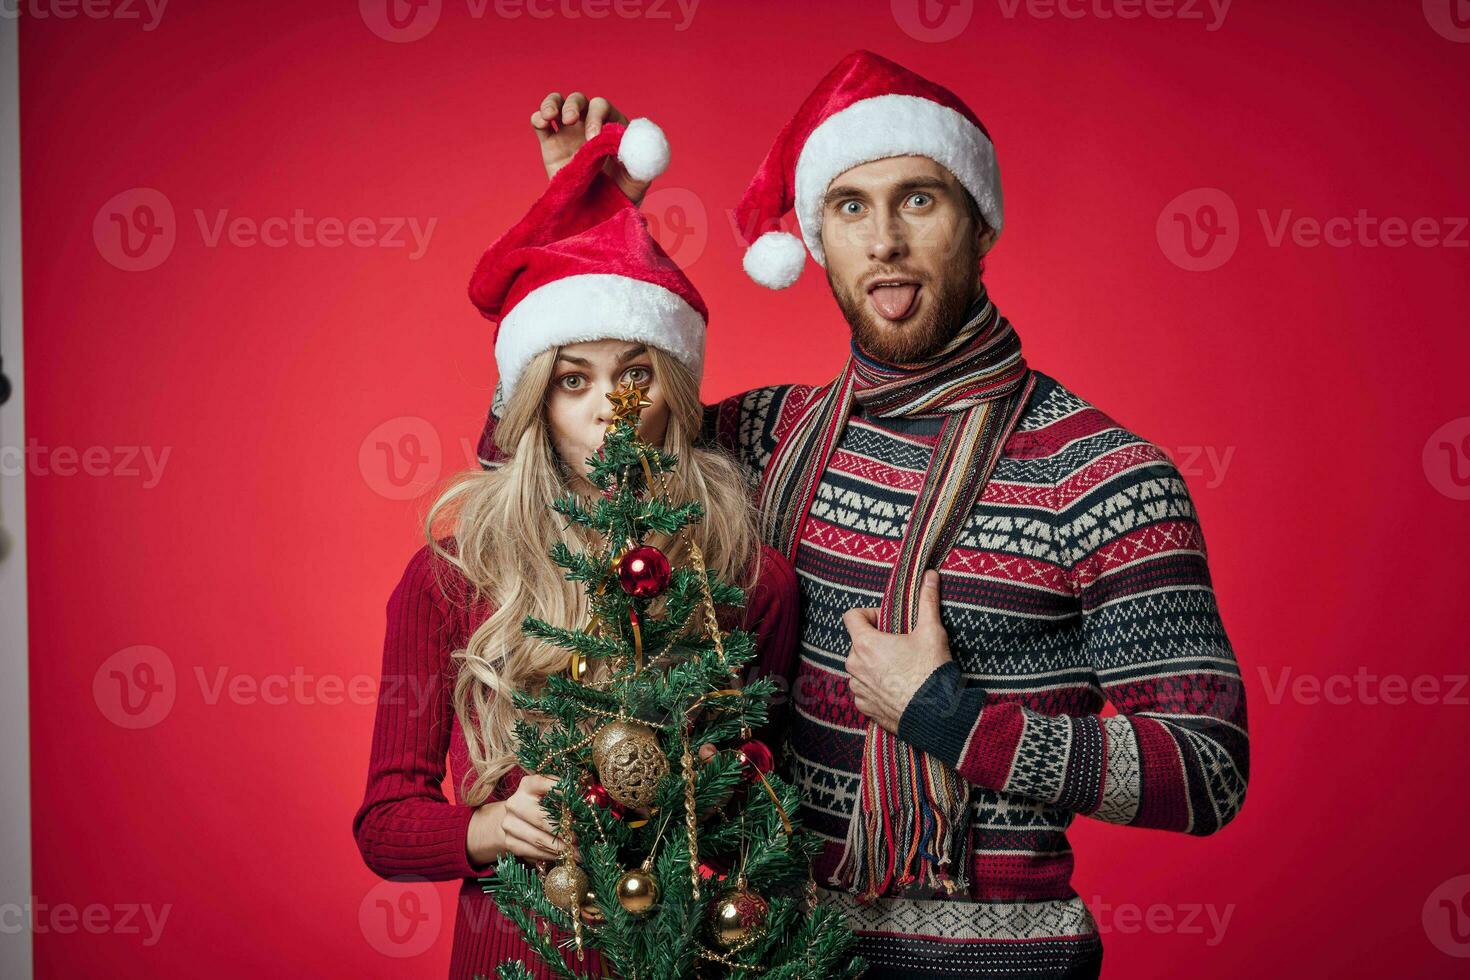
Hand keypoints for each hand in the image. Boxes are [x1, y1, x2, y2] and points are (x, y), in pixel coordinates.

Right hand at [469, 773, 579, 866]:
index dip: (562, 790)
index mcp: (528, 785)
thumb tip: (589, 800)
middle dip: (564, 830)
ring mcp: (510, 823)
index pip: (545, 784)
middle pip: (542, 818)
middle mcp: (515, 803)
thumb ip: (564, 795)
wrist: (512, 818)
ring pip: (539, 839)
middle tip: (581, 839)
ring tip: (577, 853)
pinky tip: (564, 857)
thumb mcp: (549, 794)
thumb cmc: (539, 804)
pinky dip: (550, 856)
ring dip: (561, 848)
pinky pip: (533, 852)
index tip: (580, 797)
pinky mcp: (509, 841)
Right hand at [531, 91, 651, 204]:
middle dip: (574, 106)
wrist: (596, 215)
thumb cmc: (621, 197)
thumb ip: (643, 167)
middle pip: (580, 102)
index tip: (593, 137)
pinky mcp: (550, 144)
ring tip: (549, 115)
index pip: (604, 110)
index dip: (597, 116)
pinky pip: (541, 123)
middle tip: (569, 120)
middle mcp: (590, 125)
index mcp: (612, 128)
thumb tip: (643, 150)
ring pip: (558, 104)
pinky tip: (541, 121)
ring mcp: (569, 133)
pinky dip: (538, 117)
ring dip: (553, 103)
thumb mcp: (636, 185)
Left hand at [842, 570, 952, 733]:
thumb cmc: (931, 671)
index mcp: (865, 644)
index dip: (869, 614)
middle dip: (876, 641)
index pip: (852, 616)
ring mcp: (857, 688)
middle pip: (858, 642)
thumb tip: (930, 575)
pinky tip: (898, 688)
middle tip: (901, 646)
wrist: (936, 715)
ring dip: (875, 664)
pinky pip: (864, 690)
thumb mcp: (931, 631)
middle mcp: (854, 666)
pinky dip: (877, 687)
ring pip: (860, 667)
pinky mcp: (864, 707)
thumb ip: (927, 601)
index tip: (887, 622)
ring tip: (901, 669)